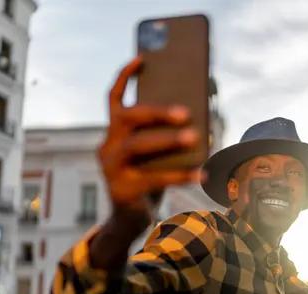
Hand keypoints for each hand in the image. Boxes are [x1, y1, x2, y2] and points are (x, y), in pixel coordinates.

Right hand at [98, 56, 203, 223]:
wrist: (130, 220)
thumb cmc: (147, 182)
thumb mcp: (156, 158)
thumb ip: (167, 141)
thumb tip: (201, 126)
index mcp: (114, 134)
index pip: (114, 100)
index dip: (125, 78)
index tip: (142, 59)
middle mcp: (107, 147)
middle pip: (127, 118)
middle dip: (157, 111)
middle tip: (186, 111)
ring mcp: (110, 168)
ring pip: (138, 145)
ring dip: (168, 139)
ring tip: (195, 136)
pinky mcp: (121, 189)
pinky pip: (154, 178)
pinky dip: (180, 175)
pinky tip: (200, 174)